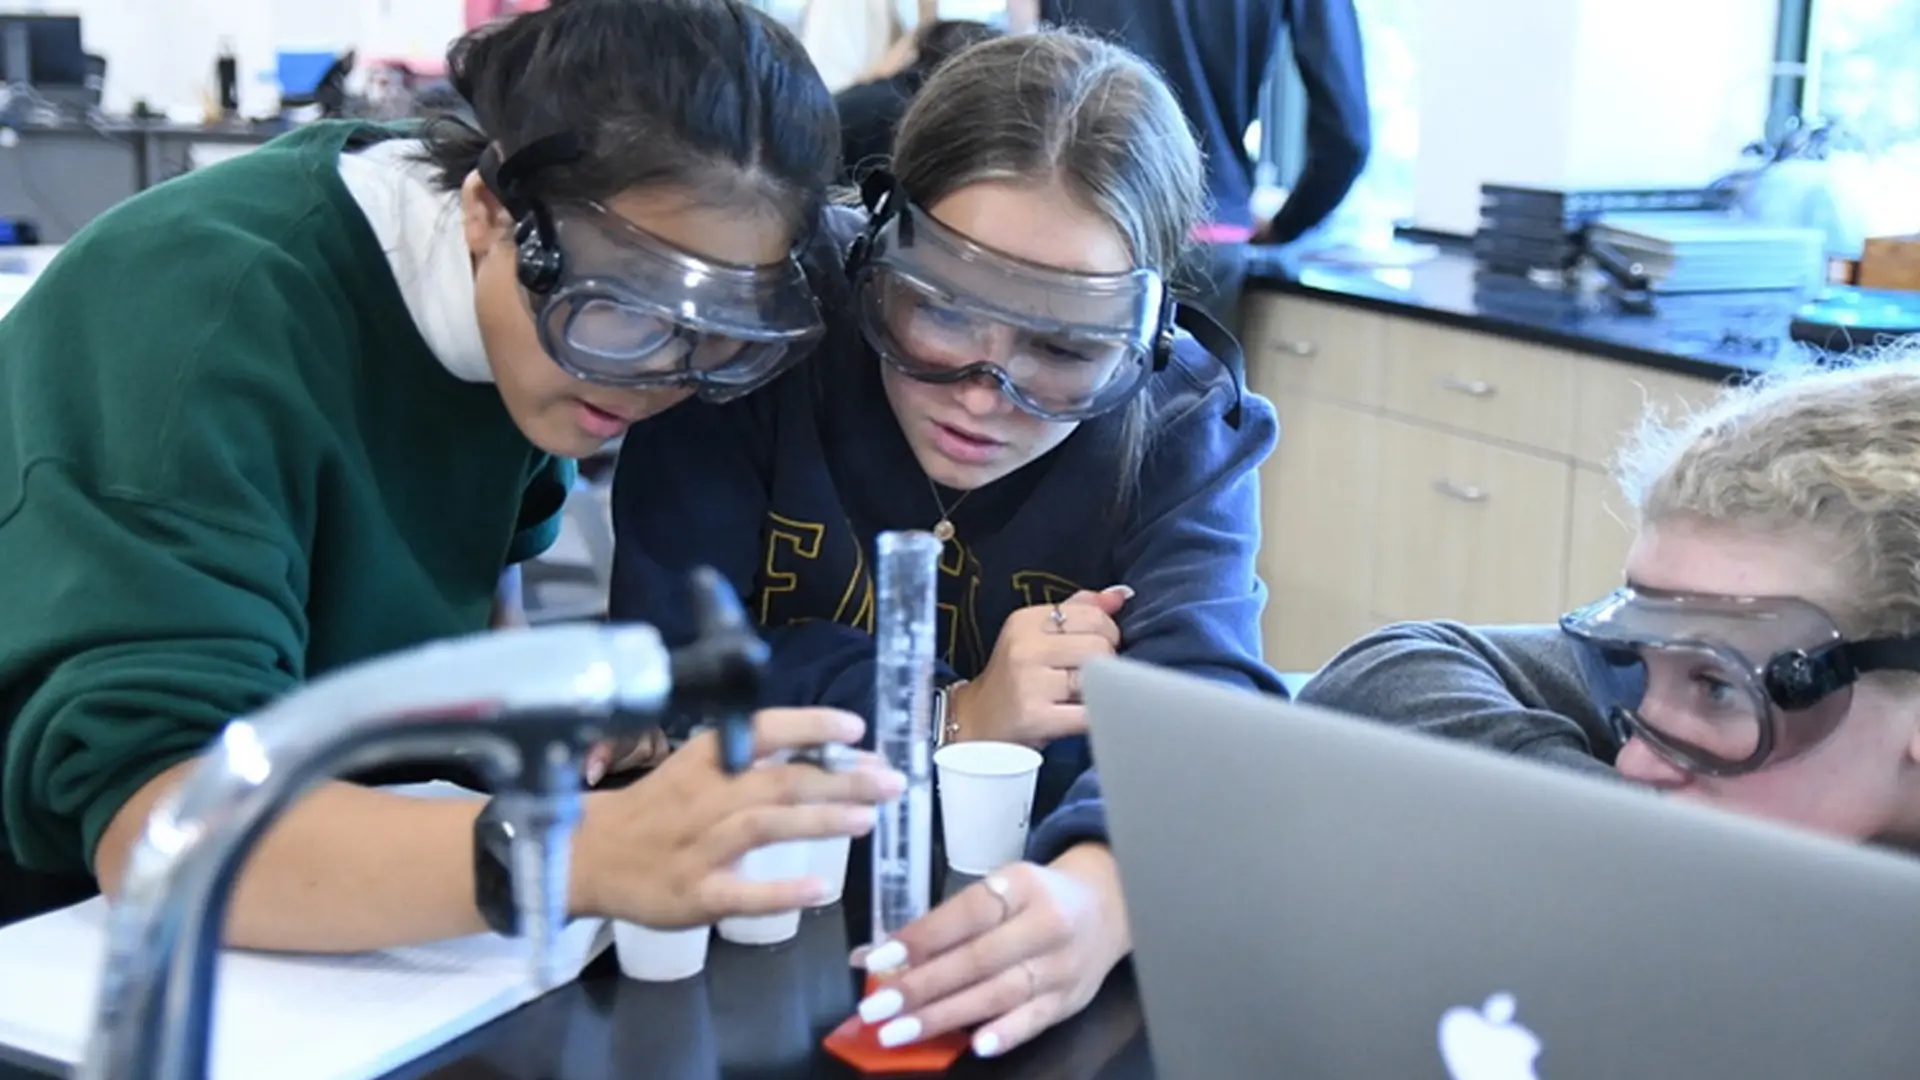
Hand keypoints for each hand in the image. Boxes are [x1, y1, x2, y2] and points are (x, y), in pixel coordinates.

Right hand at [569, 708, 903, 927]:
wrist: (589, 856)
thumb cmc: (659, 809)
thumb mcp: (699, 771)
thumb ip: (758, 764)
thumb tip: (837, 757)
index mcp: (706, 760)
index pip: (762, 731)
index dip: (810, 726)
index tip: (856, 729)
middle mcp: (704, 797)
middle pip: (779, 782)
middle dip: (840, 781)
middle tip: (891, 783)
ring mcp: (698, 848)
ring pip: (763, 827)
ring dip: (818, 822)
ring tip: (867, 821)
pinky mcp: (695, 896)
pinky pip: (741, 894)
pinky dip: (780, 891)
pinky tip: (819, 889)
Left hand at [847, 845, 1130, 1058]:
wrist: (1108, 906)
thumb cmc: (1034, 898)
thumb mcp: (996, 891)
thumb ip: (939, 924)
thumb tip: (869, 956)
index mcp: (1022, 886)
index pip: (968, 913)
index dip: (923, 937)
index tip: (879, 960)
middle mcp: (1045, 924)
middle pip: (977, 959)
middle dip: (922, 987)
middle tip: (876, 1009)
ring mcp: (1060, 966)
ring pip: (999, 994)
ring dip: (945, 1017)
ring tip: (898, 1033)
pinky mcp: (1070, 999)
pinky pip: (1035, 1020)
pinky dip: (1005, 1034)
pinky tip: (974, 1047)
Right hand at [950, 586, 1130, 745]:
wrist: (977, 724)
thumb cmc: (1016, 679)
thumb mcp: (1036, 636)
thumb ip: (1078, 610)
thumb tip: (1118, 595)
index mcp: (1026, 621)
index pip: (1092, 615)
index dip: (1107, 633)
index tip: (1096, 647)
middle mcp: (1024, 646)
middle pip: (1099, 645)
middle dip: (1105, 663)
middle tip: (1089, 676)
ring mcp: (1029, 681)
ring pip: (1097, 677)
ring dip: (1100, 689)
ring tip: (1082, 695)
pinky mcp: (1035, 715)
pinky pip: (1088, 712)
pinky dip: (1097, 715)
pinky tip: (1083, 716)